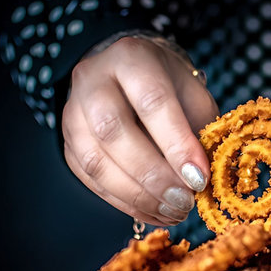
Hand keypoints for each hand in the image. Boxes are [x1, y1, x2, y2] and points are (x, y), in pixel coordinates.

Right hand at [62, 35, 217, 225]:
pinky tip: (154, 212)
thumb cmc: (169, 86)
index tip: (199, 179)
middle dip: (152, 175)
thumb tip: (202, 180)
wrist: (131, 76)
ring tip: (172, 212)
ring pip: (95, 161)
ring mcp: (73, 113)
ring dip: (137, 196)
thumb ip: (199, 131)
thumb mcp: (192, 95)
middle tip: (184, 201)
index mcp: (131, 58)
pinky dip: (124, 203)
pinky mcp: (68, 143)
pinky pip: (90, 180)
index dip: (176, 145)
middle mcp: (92, 81)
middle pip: (113, 131)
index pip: (152, 101)